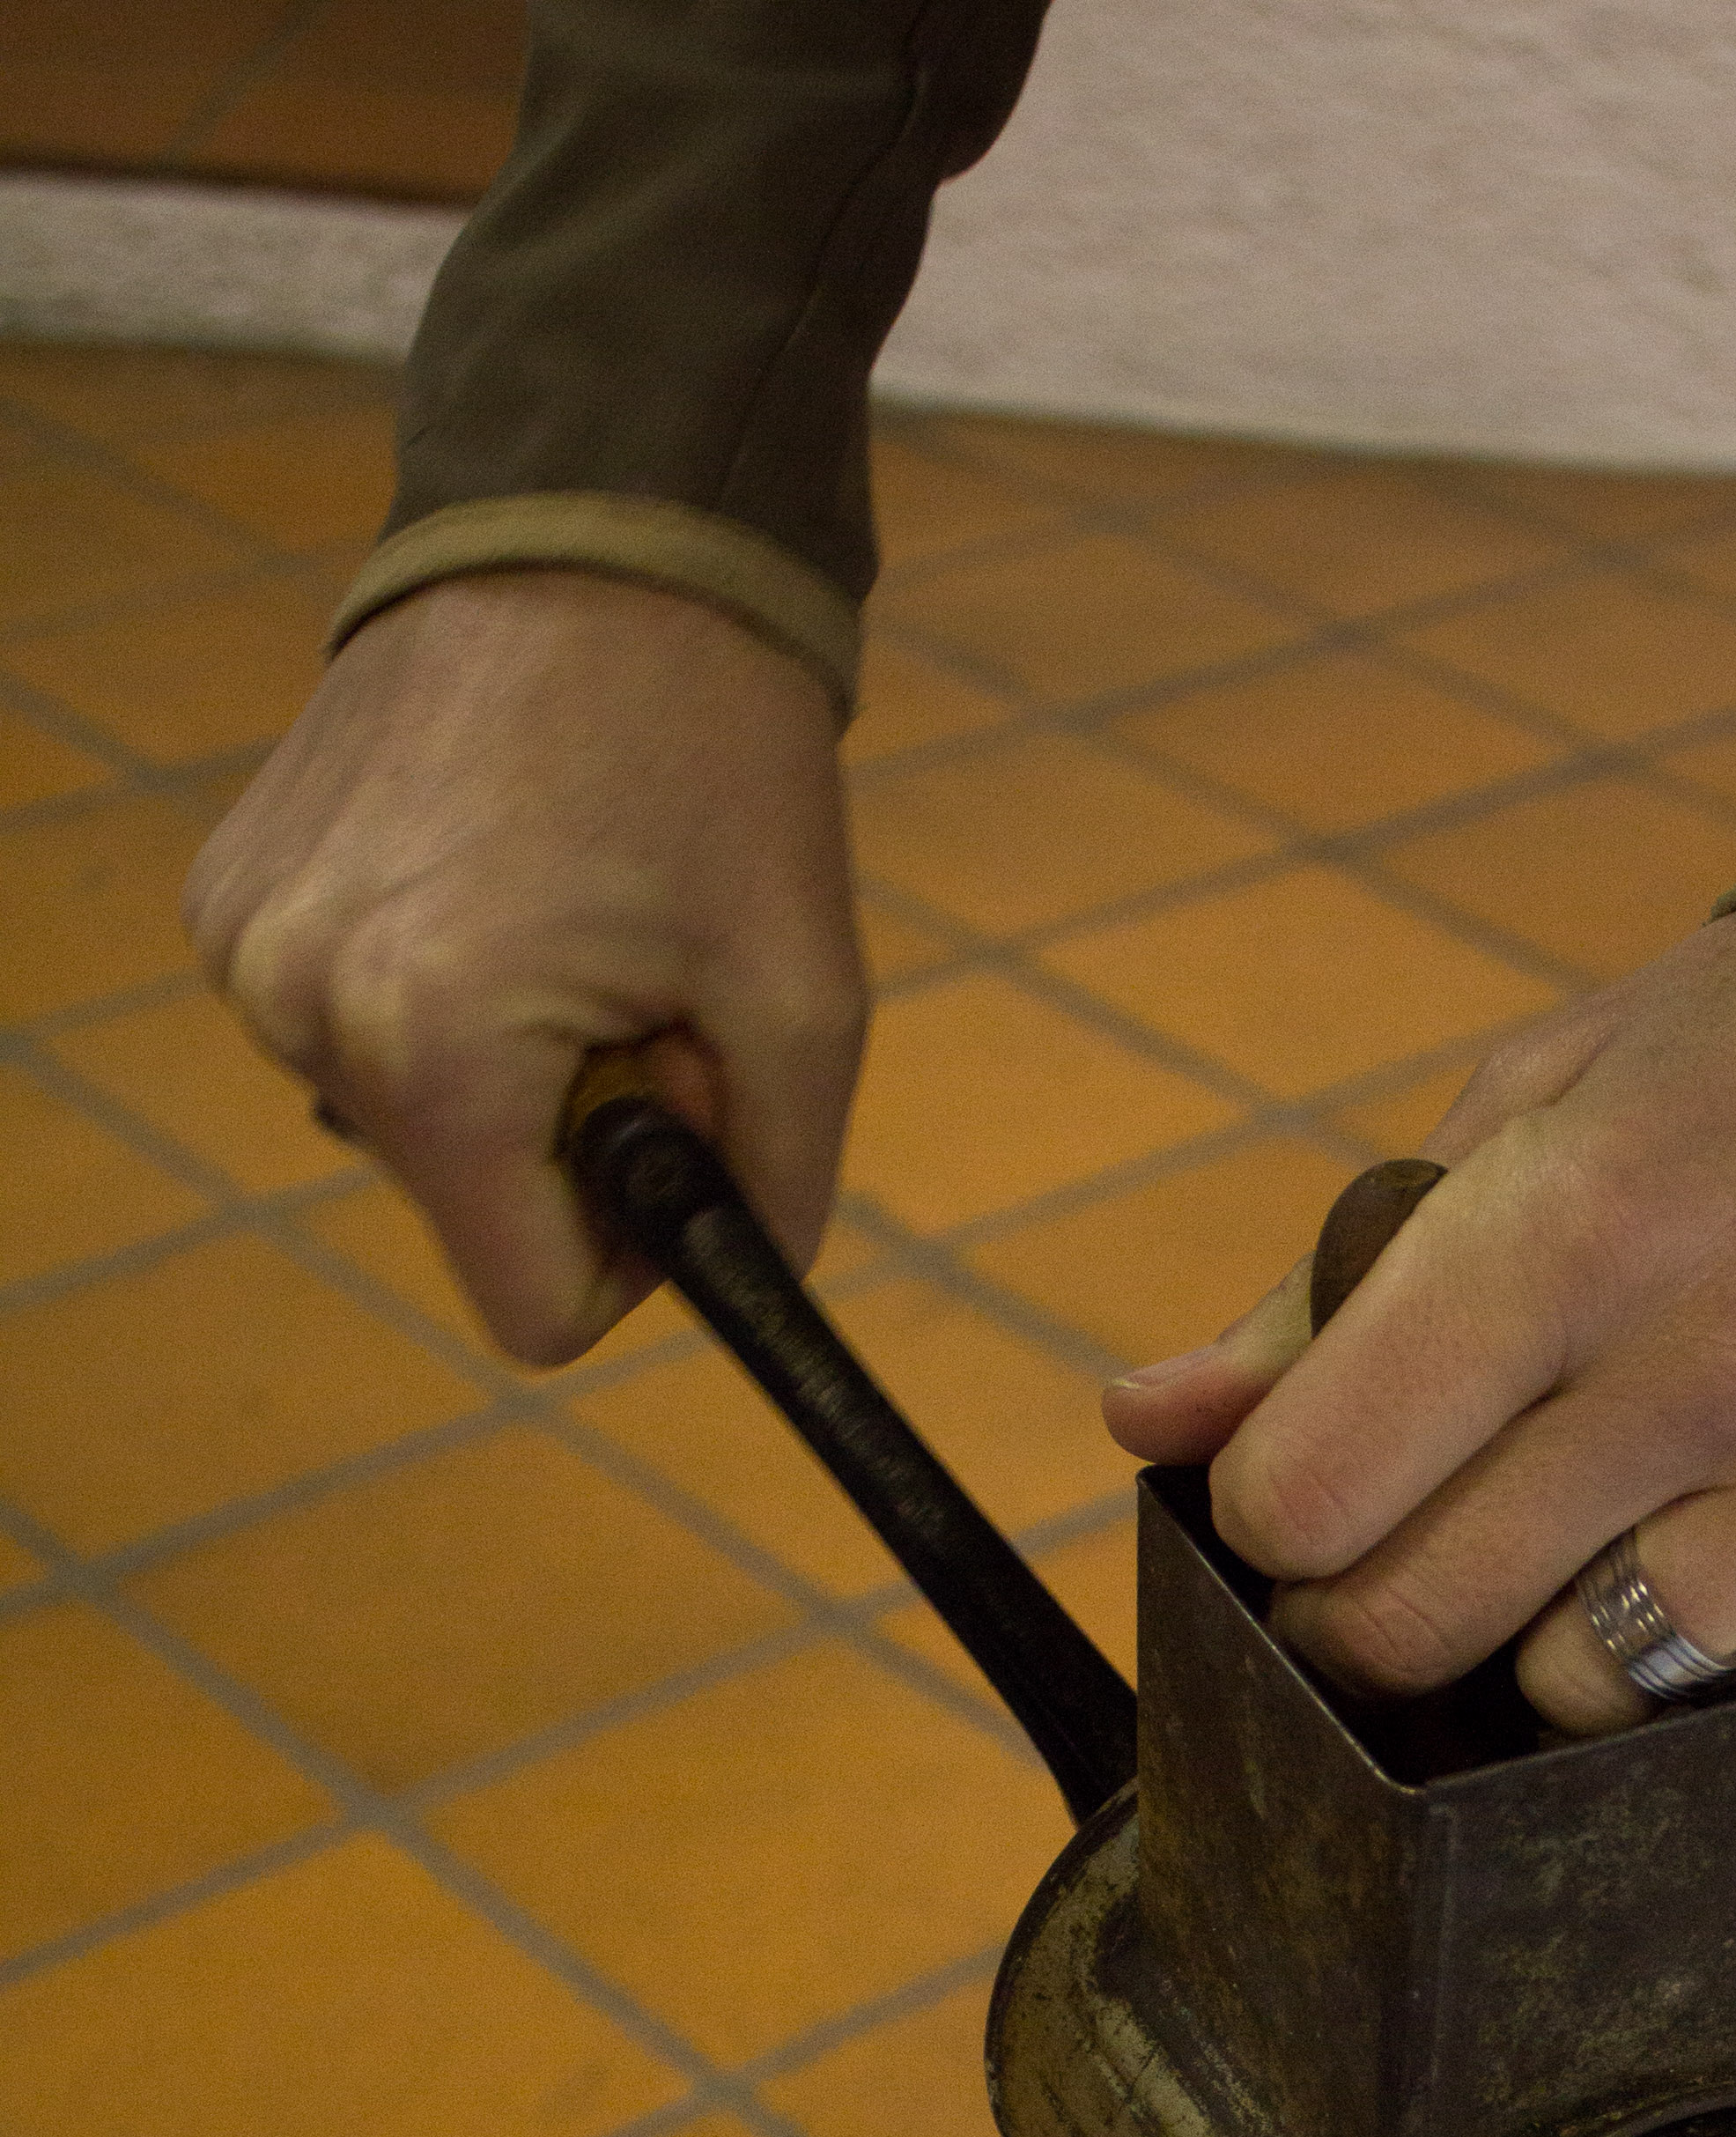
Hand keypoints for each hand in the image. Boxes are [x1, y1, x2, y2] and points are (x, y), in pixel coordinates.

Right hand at [184, 572, 861, 1363]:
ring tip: (569, 918)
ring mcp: (251, 951)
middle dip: (569, 1138)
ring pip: (414, 1128)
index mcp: (434, 1056)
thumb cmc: (711, 753)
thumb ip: (779, 1182)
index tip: (674, 1139)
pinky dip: (437, 993)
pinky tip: (497, 875)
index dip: (626, 1258)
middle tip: (635, 986)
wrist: (592, 530)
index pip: (532, 1310)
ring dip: (506, 1067)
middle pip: (470, 1214)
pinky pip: (354, 1029)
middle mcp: (307, 1013)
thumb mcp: (804, 997)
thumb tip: (740, 1271)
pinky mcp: (234, 896)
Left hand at [1100, 910, 1735, 1731]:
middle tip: (1391, 1554)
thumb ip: (1330, 1288)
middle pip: (1413, 1624)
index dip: (1269, 1519)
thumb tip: (1150, 1422)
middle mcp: (1690, 1368)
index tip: (1299, 1495)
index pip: (1314, 1490)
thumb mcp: (1532, 1106)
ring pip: (1569, 1688)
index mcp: (1562, 1228)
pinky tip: (1695, 1535)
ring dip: (1523, 1645)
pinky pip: (1723, 1680)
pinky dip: (1672, 1644)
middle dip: (1357, 1617)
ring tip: (1552, 1544)